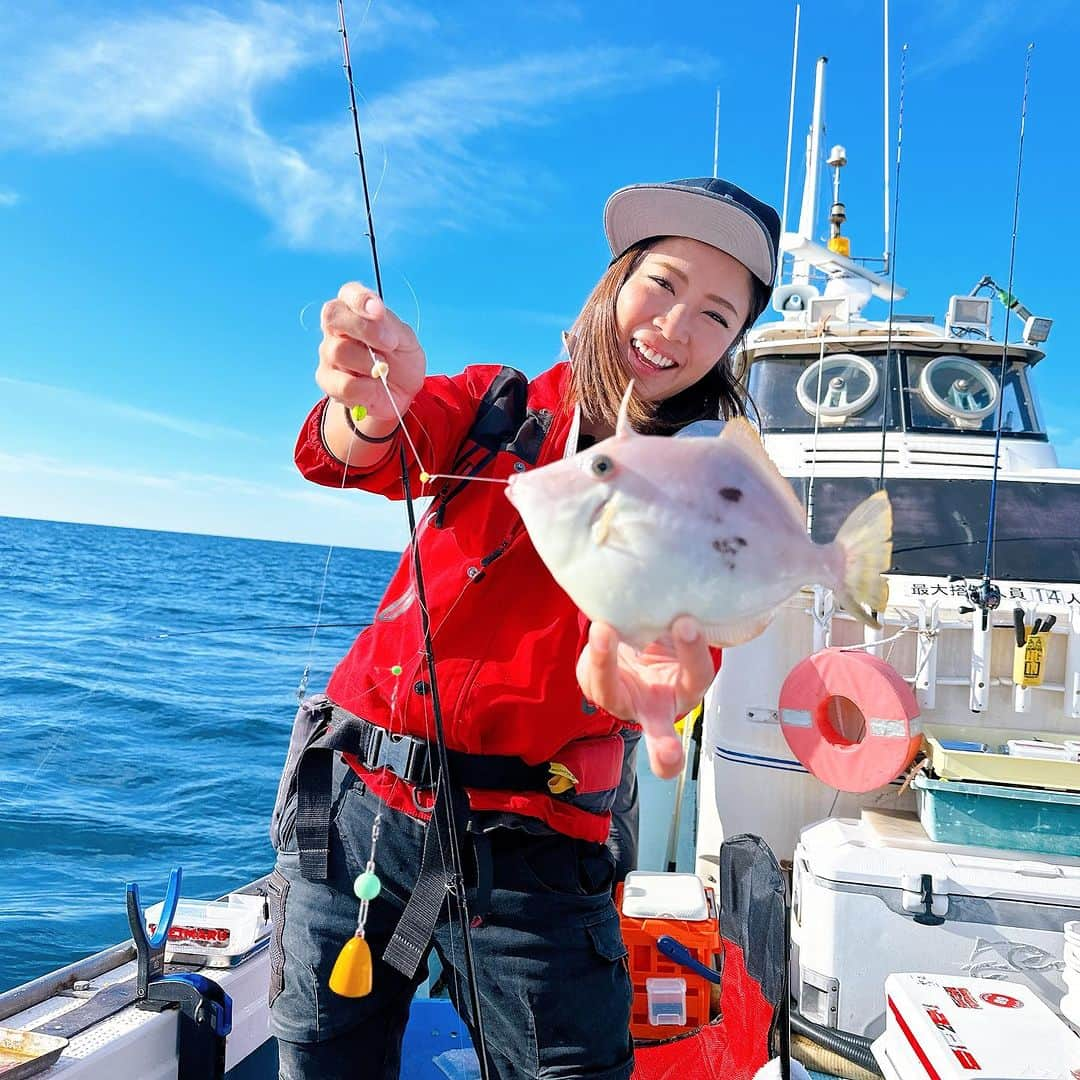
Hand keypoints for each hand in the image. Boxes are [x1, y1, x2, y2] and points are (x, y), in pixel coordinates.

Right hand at [318, 282, 425, 421]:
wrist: (400, 394)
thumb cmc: (401, 361)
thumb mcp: (406, 339)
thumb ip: (389, 324)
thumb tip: (375, 315)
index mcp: (356, 310)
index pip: (348, 293)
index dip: (360, 299)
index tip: (379, 312)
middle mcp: (336, 328)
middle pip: (333, 316)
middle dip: (363, 328)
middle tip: (390, 344)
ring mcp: (328, 353)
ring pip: (339, 351)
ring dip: (369, 363)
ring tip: (383, 371)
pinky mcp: (327, 380)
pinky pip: (343, 384)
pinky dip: (366, 388)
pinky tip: (374, 388)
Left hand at [576, 616, 713, 779]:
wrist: (625, 639)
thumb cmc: (659, 640)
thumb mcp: (675, 632)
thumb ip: (677, 621)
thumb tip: (679, 590)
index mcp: (685, 685)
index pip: (697, 675)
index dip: (693, 653)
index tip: (687, 624)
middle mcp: (655, 705)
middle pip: (661, 733)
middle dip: (665, 749)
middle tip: (668, 757)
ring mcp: (622, 700)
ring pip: (611, 692)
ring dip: (605, 663)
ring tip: (604, 630)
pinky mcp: (596, 688)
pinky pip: (593, 672)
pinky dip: (596, 650)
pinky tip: (599, 627)